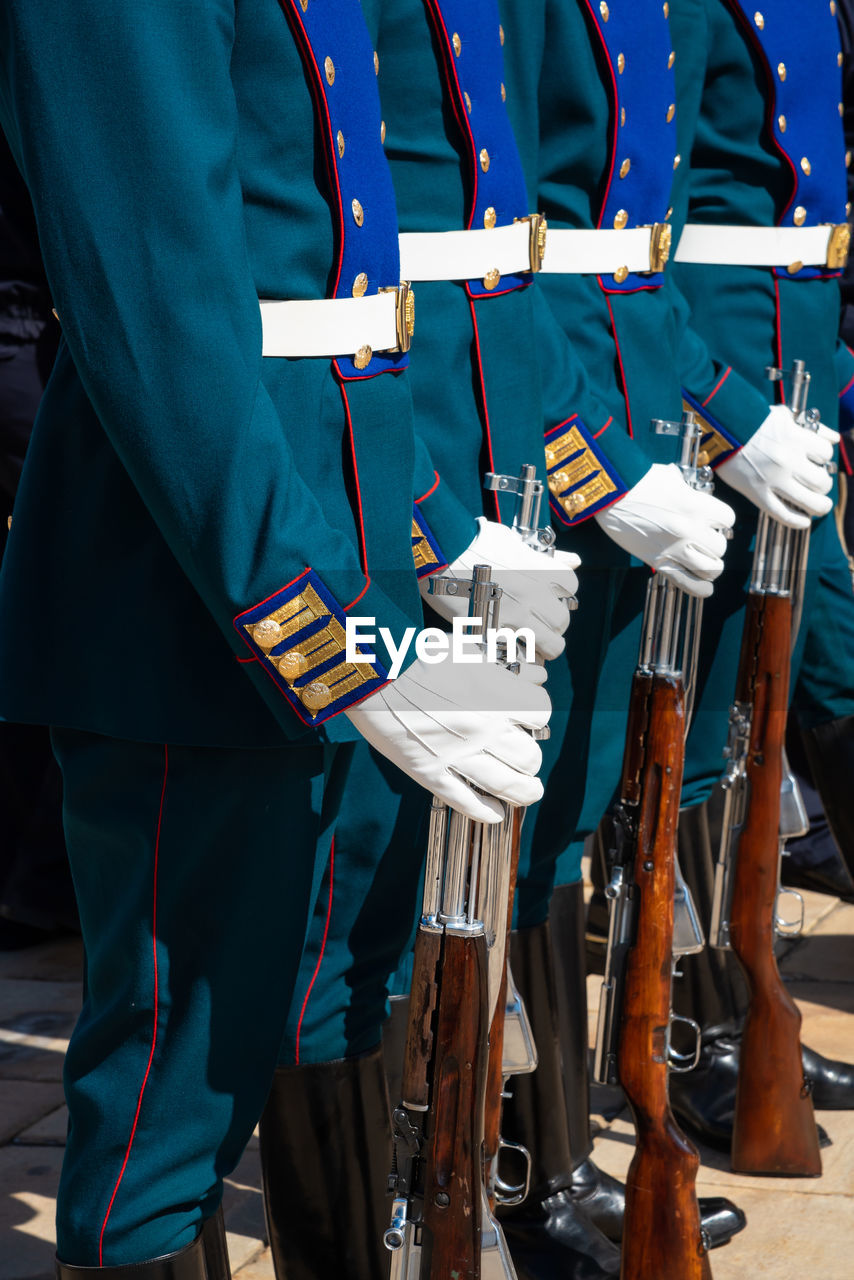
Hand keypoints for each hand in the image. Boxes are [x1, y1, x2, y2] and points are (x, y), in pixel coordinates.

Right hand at [345, 653, 549, 822]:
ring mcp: (456, 754)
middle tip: (525, 758)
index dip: (535, 717)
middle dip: (530, 758)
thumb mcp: (466, 650)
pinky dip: (488, 811)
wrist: (371, 670)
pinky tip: (496, 810)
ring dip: (525, 792)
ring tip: (528, 792)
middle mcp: (483, 728)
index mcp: (495, 695)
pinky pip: (467, 802)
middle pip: (529, 756)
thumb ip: (500, 667)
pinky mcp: (429, 773)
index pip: (540, 715)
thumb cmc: (416, 653)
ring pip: (508, 786)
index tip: (527, 719)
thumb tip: (531, 675)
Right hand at [421, 517, 579, 658]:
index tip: (549, 599)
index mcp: (540, 570)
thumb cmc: (472, 540)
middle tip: (537, 626)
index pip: (571, 589)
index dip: (561, 597)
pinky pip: (519, 655)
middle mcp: (534, 594)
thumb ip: (543, 556)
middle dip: (552, 626)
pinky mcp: (493, 632)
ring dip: (542, 647)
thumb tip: (573, 560)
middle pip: (561, 622)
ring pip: (549, 646)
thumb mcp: (513, 540)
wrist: (438, 551)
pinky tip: (508, 651)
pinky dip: (518, 657)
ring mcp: (515, 615)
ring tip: (528, 644)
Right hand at [594, 462, 734, 597]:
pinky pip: (689, 584)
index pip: (728, 520)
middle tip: (702, 540)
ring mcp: (673, 548)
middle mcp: (688, 529)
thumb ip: (688, 492)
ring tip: (701, 560)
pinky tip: (704, 585)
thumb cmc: (637, 480)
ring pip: (712, 568)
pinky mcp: (658, 562)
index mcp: (695, 505)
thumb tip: (696, 497)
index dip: (721, 521)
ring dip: (709, 565)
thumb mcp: (670, 478)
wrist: (608, 493)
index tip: (712, 521)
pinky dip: (701, 588)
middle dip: (713, 544)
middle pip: (720, 547)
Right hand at [716, 404, 837, 529]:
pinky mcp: (757, 493)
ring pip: (810, 501)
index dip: (824, 459)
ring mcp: (772, 479)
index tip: (818, 462)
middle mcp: (787, 461)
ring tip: (818, 506)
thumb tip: (832, 438)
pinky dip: (797, 521)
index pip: (826, 454)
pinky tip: (804, 521)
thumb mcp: (783, 416)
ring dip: (820, 505)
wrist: (719, 427)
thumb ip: (808, 428)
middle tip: (819, 485)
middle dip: (824, 485)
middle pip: (822, 481)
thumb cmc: (749, 420)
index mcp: (795, 439)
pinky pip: (782, 513)